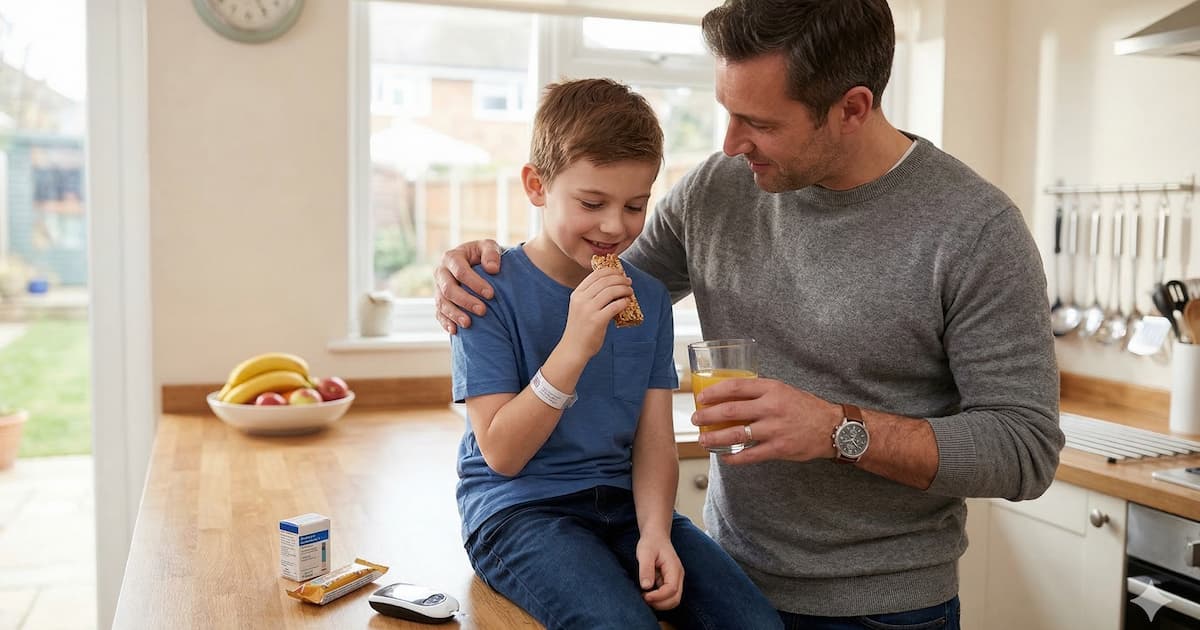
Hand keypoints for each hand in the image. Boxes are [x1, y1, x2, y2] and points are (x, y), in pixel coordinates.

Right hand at [433, 240, 503, 332]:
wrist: (477, 265)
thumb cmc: (484, 256)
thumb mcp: (490, 247)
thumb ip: (492, 253)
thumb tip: (492, 269)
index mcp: (451, 257)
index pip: (460, 271)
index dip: (475, 283)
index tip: (491, 294)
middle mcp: (441, 272)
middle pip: (448, 289)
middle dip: (465, 301)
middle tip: (483, 311)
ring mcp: (438, 288)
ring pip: (441, 303)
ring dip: (454, 314)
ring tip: (469, 324)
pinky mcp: (440, 302)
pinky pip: (439, 313)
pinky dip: (445, 322)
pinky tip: (455, 331)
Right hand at [558, 267, 631, 359]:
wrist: (573, 348)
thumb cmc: (580, 329)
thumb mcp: (580, 308)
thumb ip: (591, 296)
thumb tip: (612, 285)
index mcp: (577, 294)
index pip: (595, 275)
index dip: (610, 271)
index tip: (620, 272)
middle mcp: (581, 299)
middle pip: (605, 281)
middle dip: (620, 279)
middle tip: (628, 281)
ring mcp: (588, 310)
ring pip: (611, 291)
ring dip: (624, 289)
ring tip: (630, 291)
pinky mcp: (597, 321)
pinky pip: (615, 306)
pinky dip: (623, 302)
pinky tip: (627, 302)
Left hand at [636, 533, 682, 610]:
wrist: (656, 536)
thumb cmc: (651, 543)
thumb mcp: (645, 553)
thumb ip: (646, 569)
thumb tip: (646, 587)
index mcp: (674, 568)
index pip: (671, 590)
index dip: (658, 596)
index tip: (644, 595)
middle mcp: (678, 576)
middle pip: (675, 599)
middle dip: (659, 604)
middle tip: (643, 598)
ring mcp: (676, 580)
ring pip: (673, 600)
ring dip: (659, 603)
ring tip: (644, 596)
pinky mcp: (670, 582)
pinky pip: (668, 597)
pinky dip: (659, 600)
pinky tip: (647, 594)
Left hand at [692, 378, 841, 463]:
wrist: (832, 427)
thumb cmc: (806, 407)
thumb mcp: (783, 390)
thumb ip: (761, 393)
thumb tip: (732, 396)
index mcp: (772, 389)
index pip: (735, 386)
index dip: (714, 392)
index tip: (701, 397)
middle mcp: (771, 407)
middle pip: (730, 410)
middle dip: (707, 415)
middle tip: (695, 419)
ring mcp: (774, 429)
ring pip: (736, 434)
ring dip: (714, 438)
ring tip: (702, 439)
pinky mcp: (779, 448)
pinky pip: (750, 455)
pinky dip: (734, 458)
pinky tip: (724, 457)